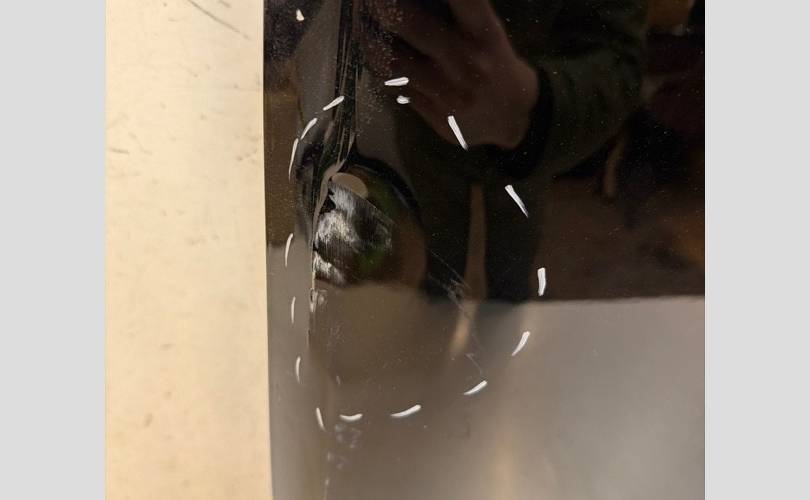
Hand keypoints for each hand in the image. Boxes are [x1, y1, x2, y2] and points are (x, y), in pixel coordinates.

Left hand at [360, 0, 538, 149]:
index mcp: (484, 33)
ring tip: (359, 21)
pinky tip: (371, 51)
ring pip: (396, 60)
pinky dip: (378, 66)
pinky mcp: (437, 115)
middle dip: (384, 6)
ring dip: (371, 38)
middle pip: (414, 25)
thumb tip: (404, 1)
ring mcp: (451, 92)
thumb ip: (453, 12)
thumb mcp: (483, 30)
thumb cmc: (491, 61)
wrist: (512, 115)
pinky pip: (397, 86)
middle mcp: (469, 62)